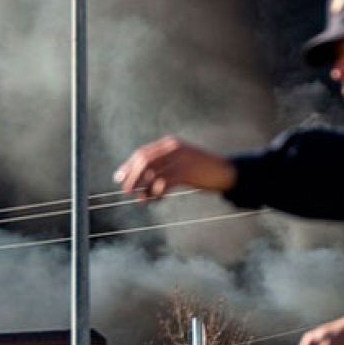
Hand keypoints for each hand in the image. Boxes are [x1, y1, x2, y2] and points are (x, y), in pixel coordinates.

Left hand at [114, 135, 236, 200]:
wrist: (225, 172)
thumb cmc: (201, 170)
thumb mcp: (181, 163)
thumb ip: (163, 166)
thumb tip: (139, 179)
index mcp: (170, 144)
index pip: (142, 153)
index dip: (128, 166)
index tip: (118, 178)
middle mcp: (173, 148)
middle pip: (144, 161)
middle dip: (132, 177)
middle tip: (126, 191)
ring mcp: (180, 159)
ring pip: (153, 173)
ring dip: (144, 189)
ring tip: (142, 200)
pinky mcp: (187, 171)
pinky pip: (164, 183)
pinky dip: (157, 193)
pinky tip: (156, 199)